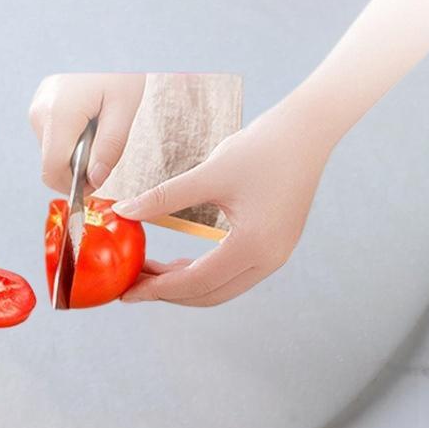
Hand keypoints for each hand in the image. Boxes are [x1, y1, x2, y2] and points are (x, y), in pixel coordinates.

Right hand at [28, 73, 145, 194]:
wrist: (108, 39)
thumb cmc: (120, 69)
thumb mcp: (124, 109)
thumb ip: (110, 148)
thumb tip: (96, 180)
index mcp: (59, 113)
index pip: (52, 170)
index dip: (72, 186)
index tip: (95, 185)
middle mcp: (40, 110)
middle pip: (52, 161)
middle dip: (77, 166)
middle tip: (105, 147)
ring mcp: (37, 104)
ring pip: (51, 149)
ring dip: (74, 150)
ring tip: (98, 124)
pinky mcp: (40, 102)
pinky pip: (51, 133)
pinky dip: (69, 136)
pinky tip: (88, 117)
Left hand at [114, 92, 333, 306]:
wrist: (304, 133)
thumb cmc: (259, 149)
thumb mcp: (207, 174)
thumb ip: (163, 197)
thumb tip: (124, 211)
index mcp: (254, 246)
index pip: (197, 282)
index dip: (157, 288)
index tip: (127, 291)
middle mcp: (269, 259)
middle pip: (209, 294)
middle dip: (167, 292)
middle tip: (131, 285)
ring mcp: (275, 254)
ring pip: (221, 286)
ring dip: (184, 283)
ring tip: (148, 272)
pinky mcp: (274, 244)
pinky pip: (233, 271)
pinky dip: (202, 271)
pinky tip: (177, 262)